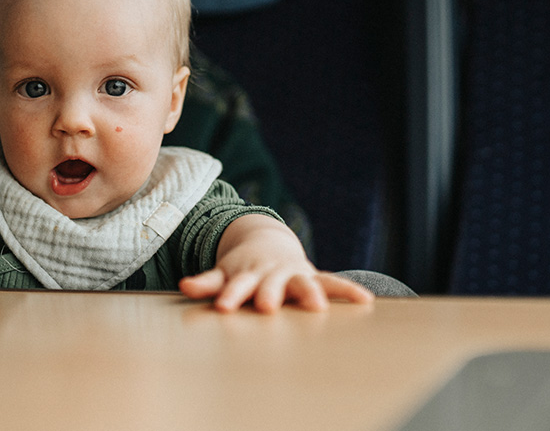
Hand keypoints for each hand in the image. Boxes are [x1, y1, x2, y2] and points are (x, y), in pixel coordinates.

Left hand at [179, 215, 374, 312]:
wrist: (268, 243)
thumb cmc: (244, 268)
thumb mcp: (225, 273)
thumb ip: (207, 282)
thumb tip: (184, 286)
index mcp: (248, 275)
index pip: (237, 286)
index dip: (231, 296)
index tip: (224, 308)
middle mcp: (272, 275)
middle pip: (268, 285)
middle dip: (268, 294)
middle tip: (266, 306)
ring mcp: (293, 275)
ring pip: (302, 284)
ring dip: (310, 293)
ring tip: (317, 306)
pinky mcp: (313, 278)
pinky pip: (333, 283)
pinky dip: (348, 290)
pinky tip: (365, 300)